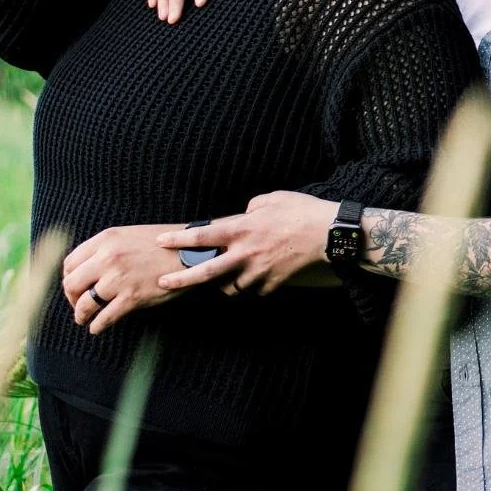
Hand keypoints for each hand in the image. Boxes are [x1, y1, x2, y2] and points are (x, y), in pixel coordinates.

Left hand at [62, 224, 184, 334]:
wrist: (189, 251)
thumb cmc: (161, 243)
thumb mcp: (128, 235)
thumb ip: (106, 248)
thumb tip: (86, 270)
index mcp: (106, 239)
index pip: (70, 262)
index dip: (68, 278)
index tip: (75, 287)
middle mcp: (108, 257)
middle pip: (71, 284)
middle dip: (71, 298)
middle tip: (78, 305)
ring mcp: (118, 278)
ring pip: (84, 304)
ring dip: (81, 315)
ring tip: (83, 319)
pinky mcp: (131, 297)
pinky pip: (104, 317)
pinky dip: (97, 326)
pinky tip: (97, 327)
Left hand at [156, 192, 337, 296]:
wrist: (328, 235)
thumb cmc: (300, 211)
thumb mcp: (272, 199)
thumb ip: (252, 208)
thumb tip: (244, 214)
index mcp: (243, 229)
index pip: (203, 236)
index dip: (179, 239)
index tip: (161, 242)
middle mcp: (246, 253)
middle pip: (206, 272)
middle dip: (181, 279)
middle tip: (163, 283)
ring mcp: (259, 273)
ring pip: (229, 288)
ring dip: (220, 286)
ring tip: (215, 281)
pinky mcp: (273, 284)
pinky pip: (254, 290)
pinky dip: (249, 287)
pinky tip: (250, 280)